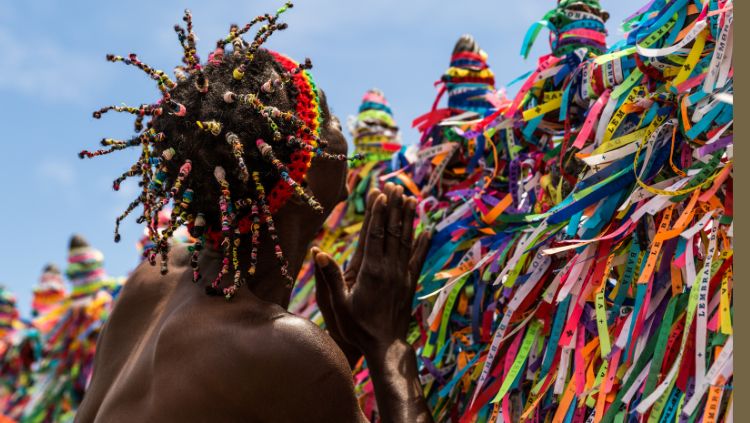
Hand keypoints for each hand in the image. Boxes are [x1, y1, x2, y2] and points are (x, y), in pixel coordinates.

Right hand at [313, 183, 429, 353]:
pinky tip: (428, 229)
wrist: (385, 347)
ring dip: (408, 218)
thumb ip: (330, 277)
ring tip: (411, 198)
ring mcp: (402, 275)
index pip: (375, 234)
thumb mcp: (337, 304)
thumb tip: (318, 252)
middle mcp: (390, 269)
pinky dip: (422, 242)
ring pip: (406, 240)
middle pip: (393, 231)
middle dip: (394, 207)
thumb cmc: (357, 328)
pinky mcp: (409, 283)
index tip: (381, 192)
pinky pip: (417, 258)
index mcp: (371, 271)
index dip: (378, 212)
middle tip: (396, 186)